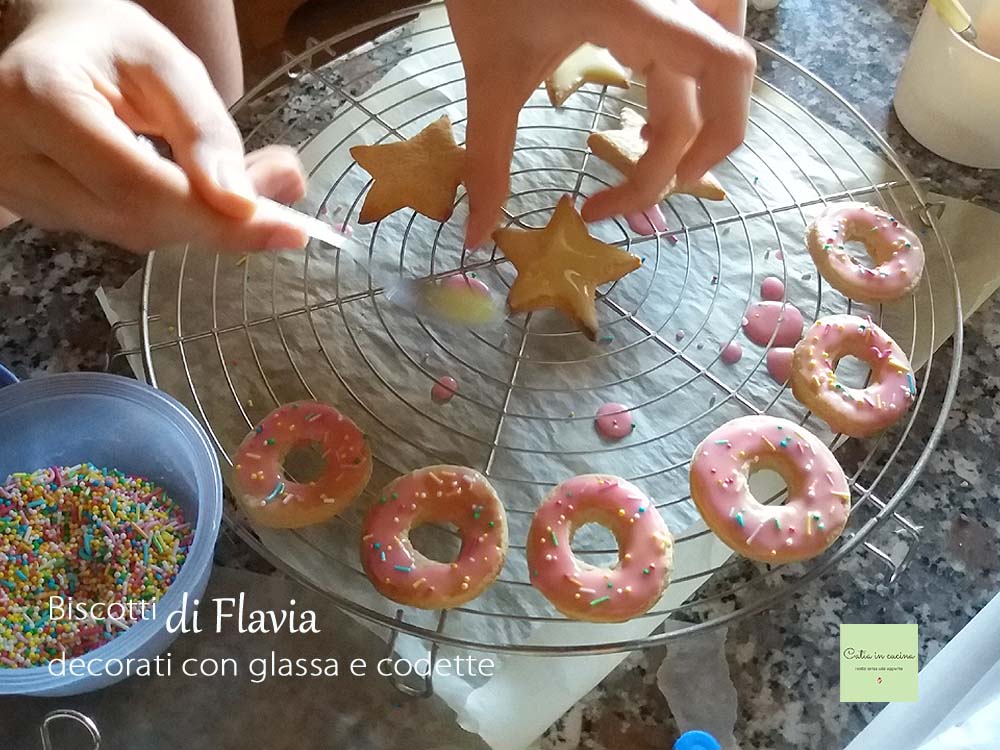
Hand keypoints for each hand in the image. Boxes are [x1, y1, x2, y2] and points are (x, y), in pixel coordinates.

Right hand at [0, 0, 307, 252]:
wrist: (44, 41)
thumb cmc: (104, 40)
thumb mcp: (165, 62)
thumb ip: (205, 130)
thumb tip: (244, 205)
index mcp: (41, 100)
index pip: (142, 188)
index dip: (219, 220)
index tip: (289, 229)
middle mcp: (13, 153)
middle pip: (136, 219)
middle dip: (219, 219)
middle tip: (281, 192)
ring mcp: (16, 188)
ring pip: (131, 232)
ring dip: (198, 219)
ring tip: (242, 182)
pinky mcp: (34, 209)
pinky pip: (118, 228)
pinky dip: (170, 217)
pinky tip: (196, 189)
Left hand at [446, 0, 754, 247]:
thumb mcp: (490, 73)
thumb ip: (488, 156)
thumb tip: (476, 233)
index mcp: (645, 10)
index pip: (723, 78)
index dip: (692, 155)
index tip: (607, 205)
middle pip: (720, 86)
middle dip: (689, 154)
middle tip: (641, 194)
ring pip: (718, 61)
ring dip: (697, 114)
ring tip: (650, 150)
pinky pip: (698, 40)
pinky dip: (685, 83)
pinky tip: (647, 105)